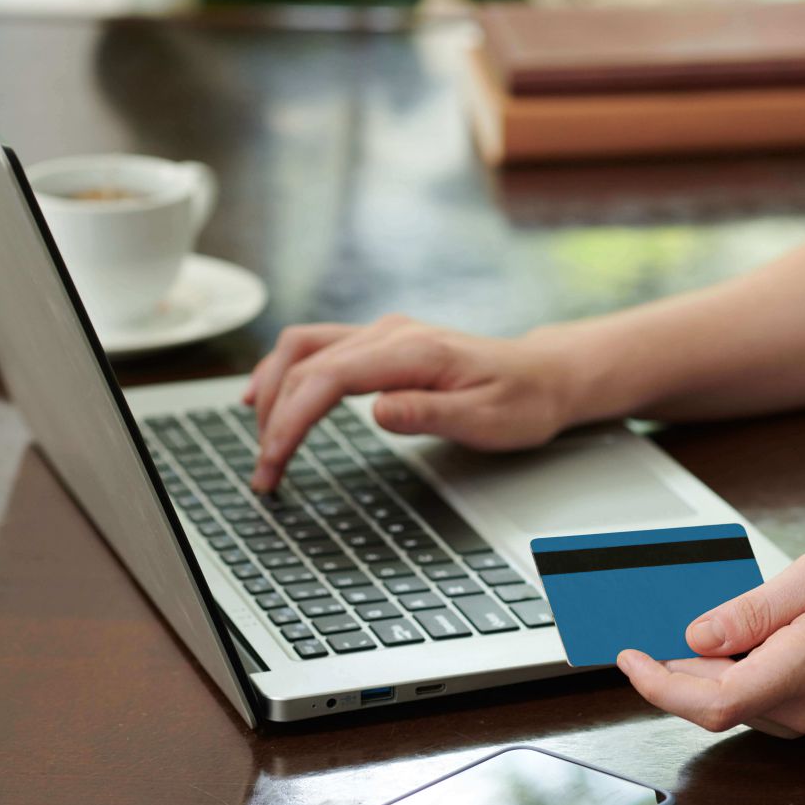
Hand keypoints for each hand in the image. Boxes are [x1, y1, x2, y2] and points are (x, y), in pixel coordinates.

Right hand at [244, 317, 578, 490]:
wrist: (544, 378)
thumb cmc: (521, 402)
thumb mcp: (485, 420)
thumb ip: (429, 414)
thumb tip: (377, 411)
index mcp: (413, 351)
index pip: (328, 377)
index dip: (292, 417)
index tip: (274, 458)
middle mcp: (391, 333)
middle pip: (304, 362)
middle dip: (273, 417)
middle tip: (264, 471)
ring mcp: (384, 334)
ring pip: (303, 348)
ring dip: (271, 391)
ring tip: (260, 442)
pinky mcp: (381, 344)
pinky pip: (318, 350)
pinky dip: (285, 374)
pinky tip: (267, 398)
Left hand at [616, 541, 804, 736]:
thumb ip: (756, 609)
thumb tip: (698, 635)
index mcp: (800, 671)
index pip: (709, 702)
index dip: (658, 685)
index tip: (629, 656)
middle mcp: (801, 708)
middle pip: (711, 703)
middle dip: (672, 670)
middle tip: (647, 627)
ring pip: (731, 702)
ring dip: (702, 670)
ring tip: (699, 624)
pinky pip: (754, 698)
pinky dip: (730, 673)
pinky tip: (735, 639)